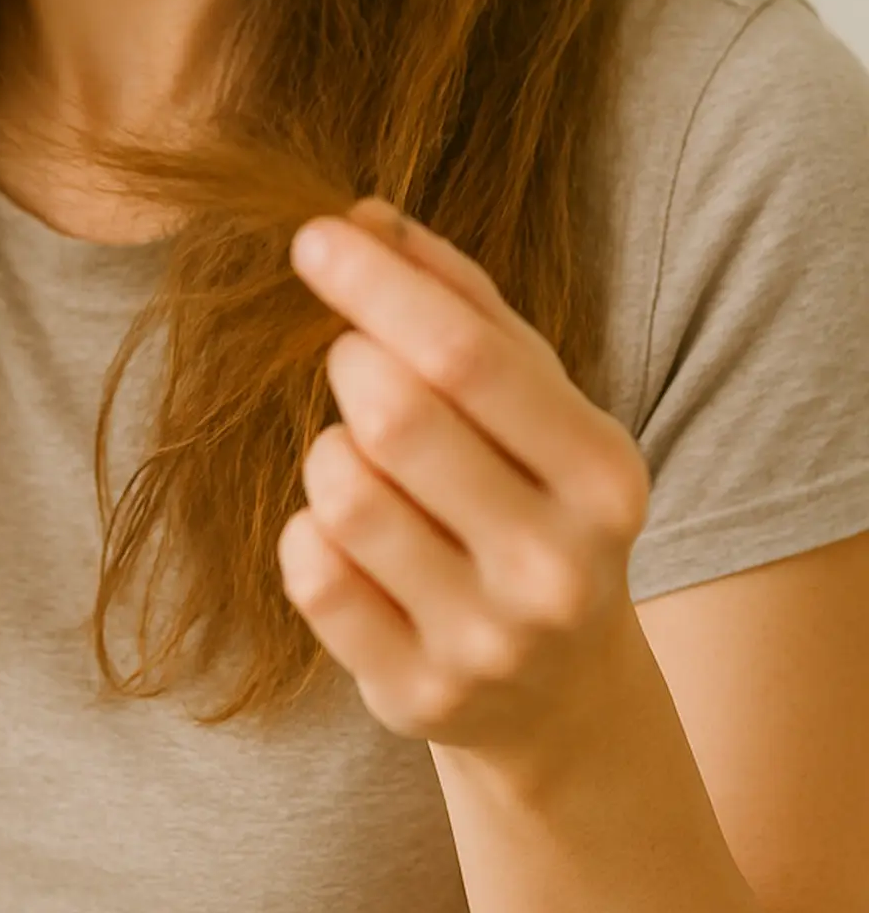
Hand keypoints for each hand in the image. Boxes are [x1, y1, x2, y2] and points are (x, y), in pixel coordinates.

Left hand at [278, 197, 649, 762]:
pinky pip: (312, 573)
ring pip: (342, 494)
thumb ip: (459, 298)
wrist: (562, 691)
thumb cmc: (531, 495)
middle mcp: (557, 568)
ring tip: (366, 464)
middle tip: (354, 364)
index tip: (310, 236)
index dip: (376, 284)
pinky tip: (352, 539)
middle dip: (351, 364)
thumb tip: (364, 217)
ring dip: (329, 452)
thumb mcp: (532, 397)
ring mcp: (488, 643)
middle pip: (396, 417)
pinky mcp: (417, 695)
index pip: (467, 354)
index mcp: (603, 474)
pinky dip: (308, 532)